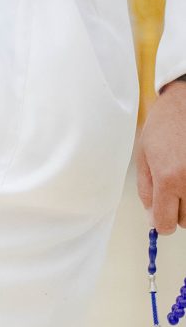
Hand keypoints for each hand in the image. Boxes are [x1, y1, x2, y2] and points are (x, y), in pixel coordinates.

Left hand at [137, 77, 185, 233]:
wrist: (185, 103)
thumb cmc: (164, 125)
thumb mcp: (144, 157)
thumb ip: (147, 191)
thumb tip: (153, 219)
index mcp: (168, 178)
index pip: (166, 223)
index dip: (162, 223)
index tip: (162, 216)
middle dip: (178, 211)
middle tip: (175, 188)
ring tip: (184, 177)